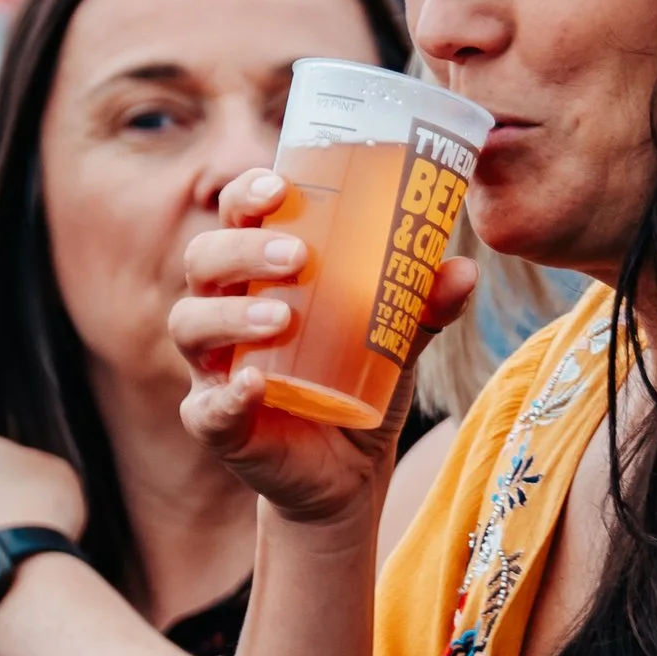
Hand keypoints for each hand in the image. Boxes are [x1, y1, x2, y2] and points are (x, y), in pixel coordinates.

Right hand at [169, 166, 474, 529]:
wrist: (351, 470)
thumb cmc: (361, 381)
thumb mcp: (398, 337)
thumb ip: (424, 304)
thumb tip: (464, 269)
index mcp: (258, 273)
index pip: (235, 217)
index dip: (246, 194)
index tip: (279, 186)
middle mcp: (223, 311)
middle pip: (204, 261)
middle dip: (243, 249)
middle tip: (297, 256)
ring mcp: (213, 368)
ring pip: (192, 325)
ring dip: (232, 315)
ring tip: (283, 317)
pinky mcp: (217, 424)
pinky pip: (206, 408)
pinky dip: (227, 395)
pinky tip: (253, 385)